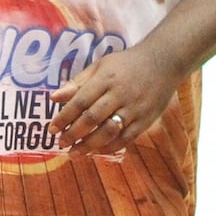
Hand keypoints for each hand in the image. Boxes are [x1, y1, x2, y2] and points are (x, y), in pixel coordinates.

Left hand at [48, 47, 184, 154]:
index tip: (51, 129)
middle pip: (92, 118)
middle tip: (61, 143)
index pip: (80, 101)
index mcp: (106, 79)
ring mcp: (134, 108)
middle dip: (73, 133)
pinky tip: (96, 151)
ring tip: (74, 153)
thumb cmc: (127, 64)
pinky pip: (126, 138)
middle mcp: (119, 94)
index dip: (64, 117)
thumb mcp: (101, 66)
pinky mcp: (145, 120)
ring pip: (108, 132)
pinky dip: (109, 147)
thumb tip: (54, 97)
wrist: (164, 62)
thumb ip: (78, 83)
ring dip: (89, 145)